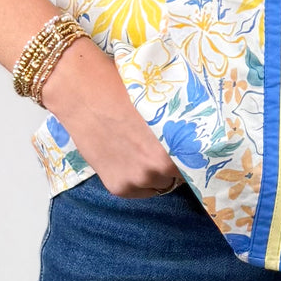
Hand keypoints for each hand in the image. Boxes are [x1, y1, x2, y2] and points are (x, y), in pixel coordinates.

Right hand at [39, 36, 185, 197]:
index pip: (196, 162)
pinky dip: (136, 180)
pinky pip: (137, 191)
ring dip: (154, 173)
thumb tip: (191, 133)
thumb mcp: (160, 104)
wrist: (83, 94)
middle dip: (172, 163)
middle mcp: (159, 169)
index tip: (189, 150)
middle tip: (162, 148)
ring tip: (142, 152)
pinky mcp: (118, 187)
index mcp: (176, 145)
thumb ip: (176, 125)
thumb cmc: (124, 90)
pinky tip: (127, 158)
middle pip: (177, 175)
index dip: (192, 155)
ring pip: (157, 185)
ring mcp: (138, 180)